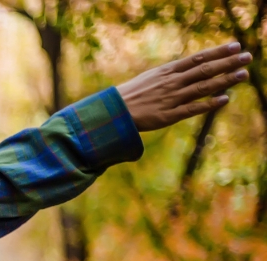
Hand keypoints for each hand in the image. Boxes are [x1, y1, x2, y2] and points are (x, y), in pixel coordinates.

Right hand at [118, 42, 251, 131]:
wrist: (112, 113)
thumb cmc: (132, 95)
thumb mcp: (150, 77)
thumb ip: (172, 73)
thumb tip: (191, 67)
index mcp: (167, 72)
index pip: (197, 58)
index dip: (217, 52)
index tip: (235, 45)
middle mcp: (171, 83)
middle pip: (204, 70)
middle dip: (227, 63)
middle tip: (247, 57)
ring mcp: (170, 99)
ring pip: (202, 87)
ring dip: (224, 80)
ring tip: (243, 75)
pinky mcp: (167, 116)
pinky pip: (192, 109)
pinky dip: (209, 104)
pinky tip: (224, 99)